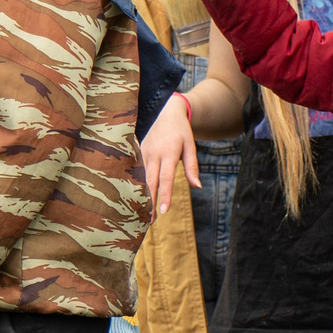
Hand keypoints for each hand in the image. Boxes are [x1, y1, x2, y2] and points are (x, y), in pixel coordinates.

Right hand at [140, 92, 200, 215]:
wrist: (165, 112)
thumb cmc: (181, 131)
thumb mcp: (190, 145)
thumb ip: (192, 167)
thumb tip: (197, 187)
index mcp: (168, 152)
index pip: (166, 178)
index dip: (165, 195)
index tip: (163, 211)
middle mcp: (153, 154)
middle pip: (150, 182)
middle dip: (149, 202)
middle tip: (150, 221)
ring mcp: (143, 153)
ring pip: (141, 178)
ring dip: (142, 196)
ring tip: (142, 214)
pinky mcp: (138, 152)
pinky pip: (137, 172)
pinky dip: (137, 186)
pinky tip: (135, 198)